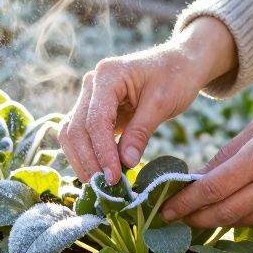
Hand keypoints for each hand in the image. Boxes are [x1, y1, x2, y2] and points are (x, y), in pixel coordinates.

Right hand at [59, 17, 236, 181]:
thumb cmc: (175, 77)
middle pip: (76, 128)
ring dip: (83, 160)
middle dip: (89, 160)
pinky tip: (100, 172)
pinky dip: (87, 154)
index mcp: (107, 75)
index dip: (102, 152)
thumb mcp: (161, 104)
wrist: (181, 64)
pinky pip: (82, 135)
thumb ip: (140, 132)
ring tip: (100, 185)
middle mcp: (91, 84)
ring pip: (72, 133)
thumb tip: (125, 164)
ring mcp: (90, 96)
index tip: (114, 177)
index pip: (95, 120)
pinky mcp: (95, 110)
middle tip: (105, 188)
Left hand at [162, 85, 252, 227]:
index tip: (166, 208)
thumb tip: (199, 177)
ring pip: (242, 218)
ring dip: (215, 220)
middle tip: (173, 218)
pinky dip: (239, 214)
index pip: (215, 188)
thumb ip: (227, 153)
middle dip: (195, 218)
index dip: (187, 202)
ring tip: (193, 215)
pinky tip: (226, 208)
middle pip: (225, 212)